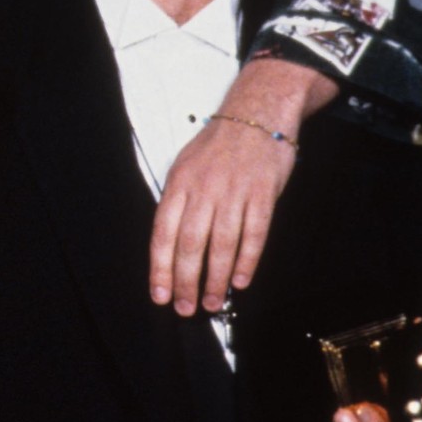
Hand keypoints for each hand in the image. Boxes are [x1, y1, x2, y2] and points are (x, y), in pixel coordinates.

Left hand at [149, 58, 336, 314]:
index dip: (160, 269)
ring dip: (216, 279)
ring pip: (221, 244)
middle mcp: (203, 190)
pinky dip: (247, 260)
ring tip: (213, 302)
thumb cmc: (218, 144)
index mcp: (178, 185)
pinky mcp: (262, 194)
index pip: (162, 234)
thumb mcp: (184, 167)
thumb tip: (167, 245)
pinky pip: (254, 234)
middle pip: (190, 245)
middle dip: (186, 282)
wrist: (256, 114)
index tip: (160, 294)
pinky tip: (241, 280)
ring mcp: (233, 192)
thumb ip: (177, 203)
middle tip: (187, 307)